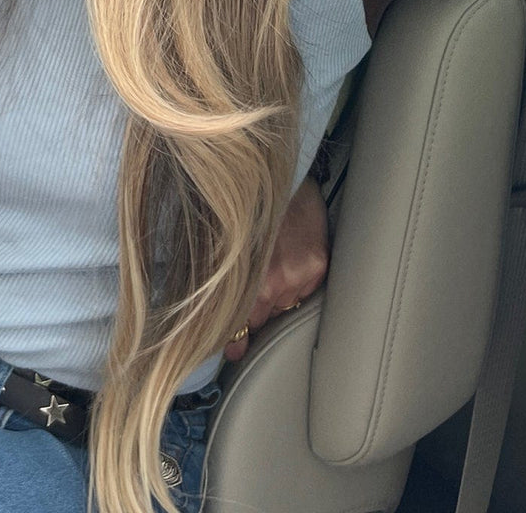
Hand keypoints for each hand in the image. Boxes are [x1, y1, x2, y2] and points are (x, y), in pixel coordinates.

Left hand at [223, 177, 328, 361]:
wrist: (281, 172)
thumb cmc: (245, 201)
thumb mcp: (220, 236)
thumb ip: (216, 273)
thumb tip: (207, 307)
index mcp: (247, 274)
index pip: (240, 322)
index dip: (233, 337)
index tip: (230, 352)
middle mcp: (276, 279)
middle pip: (261, 318)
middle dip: (252, 313)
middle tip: (248, 299)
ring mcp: (301, 274)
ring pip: (283, 306)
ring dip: (274, 297)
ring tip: (269, 268)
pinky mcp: (318, 265)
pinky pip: (303, 293)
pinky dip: (293, 284)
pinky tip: (285, 260)